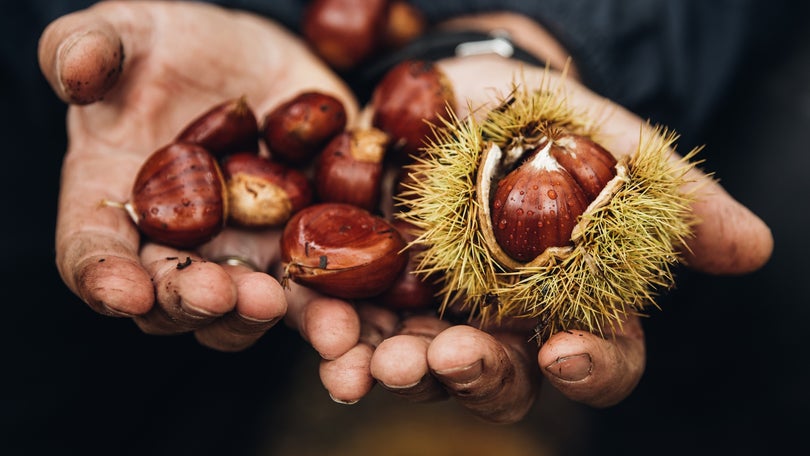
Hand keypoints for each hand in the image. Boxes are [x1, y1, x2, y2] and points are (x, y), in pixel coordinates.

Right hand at [38, 1, 358, 350]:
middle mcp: (180, 244)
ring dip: (268, 315)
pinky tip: (357, 306)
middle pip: (176, 295)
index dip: (103, 276)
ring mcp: (245, 249)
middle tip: (218, 294)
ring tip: (291, 308)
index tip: (123, 289)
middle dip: (194, 302)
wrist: (250, 61)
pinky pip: (320, 284)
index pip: (94, 251)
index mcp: (117, 203)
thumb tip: (76, 70)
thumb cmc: (171, 51)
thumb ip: (91, 47)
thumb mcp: (129, 33)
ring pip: (250, 306)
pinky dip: (336, 302)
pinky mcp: (302, 243)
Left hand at [292, 34, 773, 420]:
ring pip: (422, 367)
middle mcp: (505, 323)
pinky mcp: (371, 287)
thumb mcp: (608, 140)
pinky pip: (355, 328)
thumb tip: (754, 248)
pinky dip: (339, 338)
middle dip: (479, 376)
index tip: (565, 351)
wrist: (455, 88)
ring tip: (374, 365)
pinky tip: (327, 336)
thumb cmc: (543, 118)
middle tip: (454, 358)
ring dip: (399, 372)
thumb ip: (670, 196)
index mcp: (572, 302)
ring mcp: (433, 310)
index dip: (590, 367)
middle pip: (502, 379)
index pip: (599, 361)